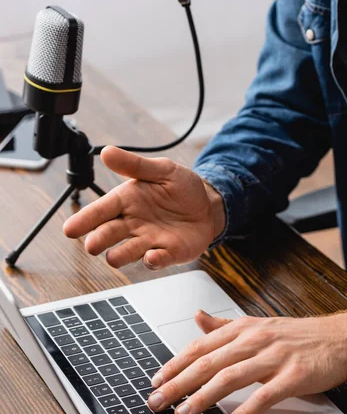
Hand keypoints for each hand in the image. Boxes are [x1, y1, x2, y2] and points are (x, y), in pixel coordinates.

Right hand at [63, 146, 222, 269]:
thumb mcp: (162, 169)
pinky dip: (153, 261)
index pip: (101, 209)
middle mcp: (133, 223)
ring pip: (127, 251)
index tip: (70, 229)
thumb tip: (107, 152)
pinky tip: (151, 257)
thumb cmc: (181, 187)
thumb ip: (135, 165)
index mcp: (127, 200)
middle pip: (109, 233)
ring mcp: (149, 240)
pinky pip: (157, 260)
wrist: (208, 205)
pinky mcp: (168, 253)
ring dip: (120, 255)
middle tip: (92, 245)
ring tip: (113, 257)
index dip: (85, 219)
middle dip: (98, 240)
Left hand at [147, 308, 346, 413]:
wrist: (339, 337)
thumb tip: (197, 317)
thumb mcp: (257, 324)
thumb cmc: (296, 335)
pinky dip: (246, 411)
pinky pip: (265, 395)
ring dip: (203, 398)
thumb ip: (224, 326)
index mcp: (243, 328)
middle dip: (178, 383)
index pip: (200, 346)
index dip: (176, 364)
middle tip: (157, 401)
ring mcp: (274, 357)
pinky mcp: (294, 375)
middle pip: (208, 362)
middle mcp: (254, 339)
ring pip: (230, 377)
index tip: (156, 380)